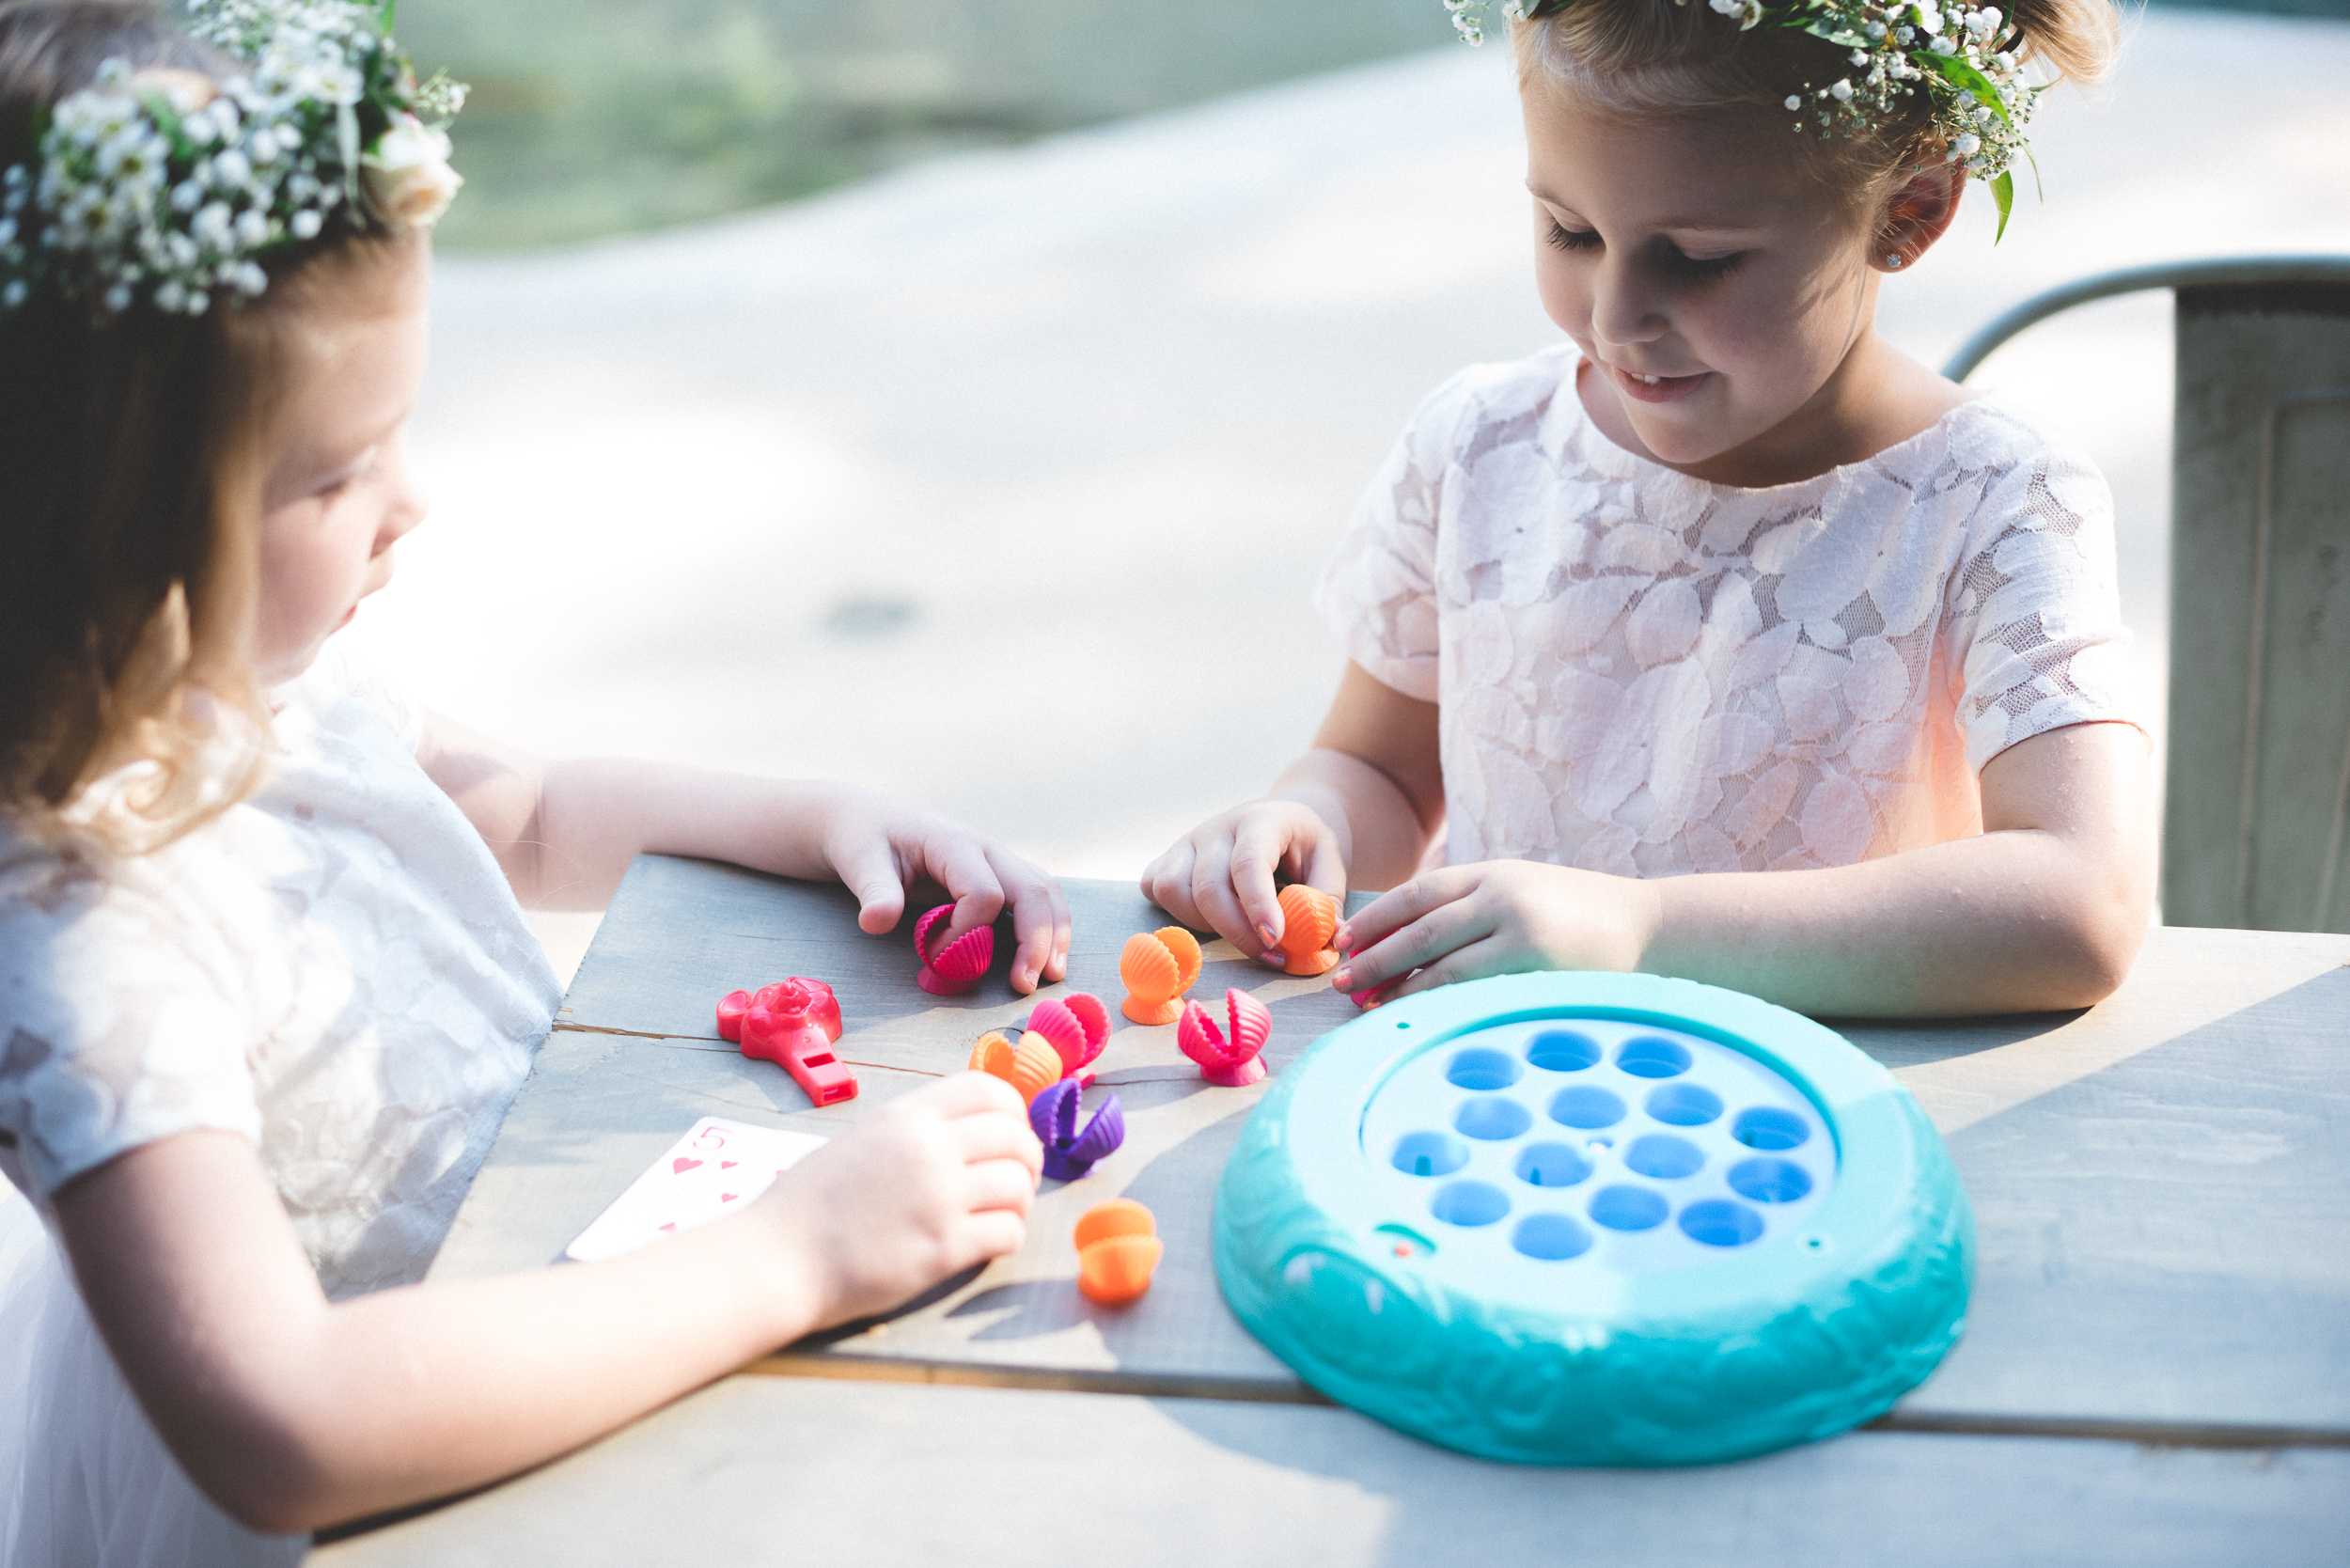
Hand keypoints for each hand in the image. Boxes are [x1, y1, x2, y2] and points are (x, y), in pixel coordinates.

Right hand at [749, 1073, 1041, 1330]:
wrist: (775, 1259)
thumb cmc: (809, 1205)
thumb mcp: (860, 1140)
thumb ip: (911, 1131)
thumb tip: (965, 1131)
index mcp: (905, 1116)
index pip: (989, 1090)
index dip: (1013, 1111)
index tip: (1010, 1134)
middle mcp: (927, 1149)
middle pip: (1015, 1137)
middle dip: (1027, 1160)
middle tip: (1016, 1181)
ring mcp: (938, 1198)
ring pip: (1019, 1185)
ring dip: (1019, 1201)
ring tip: (1000, 1214)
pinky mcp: (942, 1249)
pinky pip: (1008, 1232)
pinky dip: (1008, 1237)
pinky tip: (986, 1243)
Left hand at [817, 788, 1070, 992]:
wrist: (866, 820)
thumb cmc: (863, 841)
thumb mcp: (859, 862)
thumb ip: (874, 892)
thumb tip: (876, 922)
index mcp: (954, 843)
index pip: (984, 893)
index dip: (965, 935)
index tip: (932, 957)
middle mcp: (986, 848)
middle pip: (1033, 890)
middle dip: (1035, 940)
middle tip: (1024, 985)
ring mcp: (996, 860)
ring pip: (1044, 891)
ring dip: (1052, 934)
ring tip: (1051, 975)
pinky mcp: (998, 874)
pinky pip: (1035, 896)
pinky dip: (1046, 927)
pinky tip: (1043, 958)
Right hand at [1140, 798, 1345, 963]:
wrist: (1282, 819)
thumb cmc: (1306, 847)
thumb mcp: (1330, 865)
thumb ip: (1326, 902)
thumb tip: (1323, 940)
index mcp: (1261, 821)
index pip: (1249, 863)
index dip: (1258, 906)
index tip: (1276, 941)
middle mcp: (1217, 828)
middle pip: (1208, 886)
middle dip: (1236, 932)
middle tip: (1271, 957)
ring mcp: (1188, 841)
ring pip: (1172, 889)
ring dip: (1203, 925)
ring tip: (1238, 932)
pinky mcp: (1170, 857)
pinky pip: (1155, 889)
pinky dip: (1177, 914)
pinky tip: (1211, 922)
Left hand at [1329, 860, 1662, 1004]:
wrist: (1652, 927)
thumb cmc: (1582, 915)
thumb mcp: (1526, 891)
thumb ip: (1476, 904)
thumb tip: (1411, 939)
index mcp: (1493, 873)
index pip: (1418, 893)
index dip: (1376, 919)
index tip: (1344, 941)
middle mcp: (1501, 896)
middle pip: (1420, 929)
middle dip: (1375, 956)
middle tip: (1341, 981)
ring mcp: (1519, 931)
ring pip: (1441, 964)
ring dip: (1400, 988)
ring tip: (1369, 1006)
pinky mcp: (1536, 968)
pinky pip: (1474, 991)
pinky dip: (1439, 1006)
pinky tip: (1419, 1019)